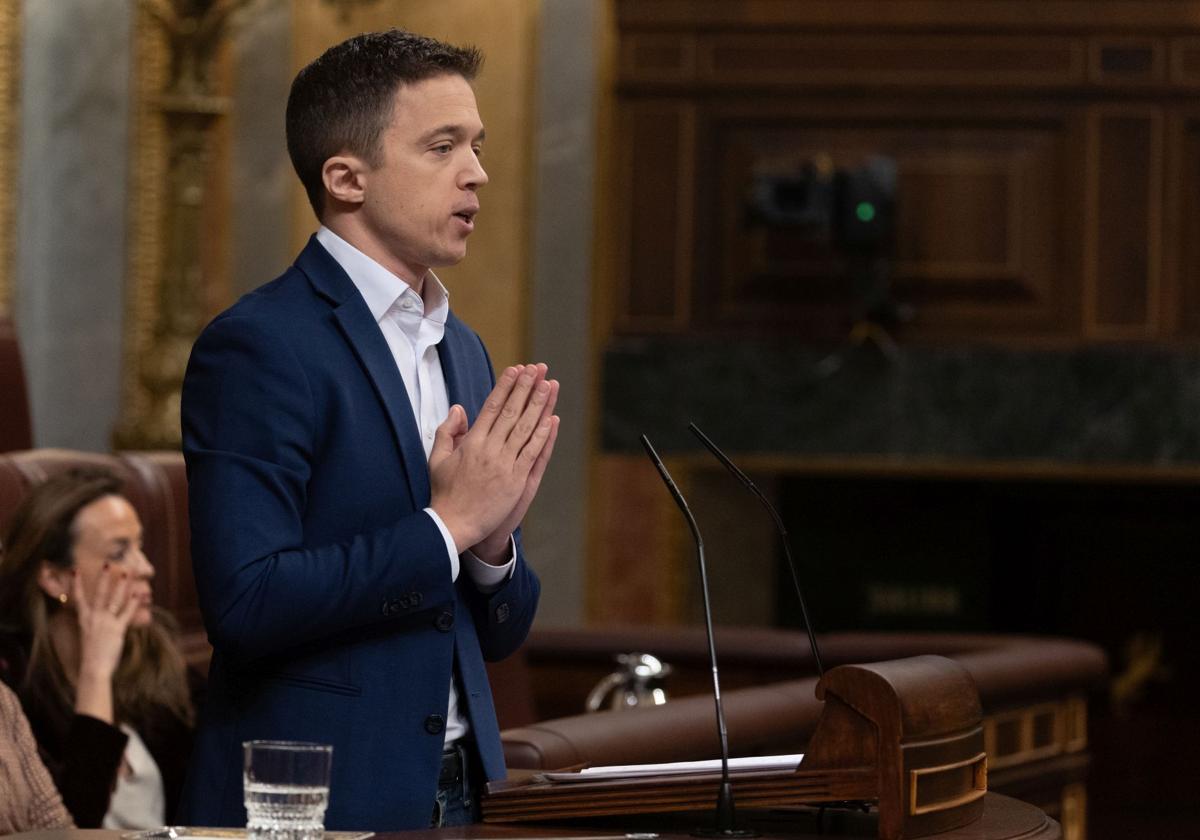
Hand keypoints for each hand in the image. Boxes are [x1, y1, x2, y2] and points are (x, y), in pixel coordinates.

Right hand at [72, 568, 137, 722]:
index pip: (78, 598)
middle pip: (99, 594)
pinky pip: (127, 613)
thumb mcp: (89, 636)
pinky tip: (139, 594)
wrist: (93, 668)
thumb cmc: (92, 655)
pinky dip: (134, 602)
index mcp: (84, 620)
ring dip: (122, 585)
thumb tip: (103, 618)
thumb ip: (95, 624)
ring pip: (115, 600)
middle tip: (108, 563)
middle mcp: (94, 618)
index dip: (76, 584)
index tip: (74, 570)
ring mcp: (106, 623)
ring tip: (127, 573)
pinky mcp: (117, 629)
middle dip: (104, 578)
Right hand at [429, 364, 558, 553]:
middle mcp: (490, 450)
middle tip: (537, 369)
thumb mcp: (437, 459)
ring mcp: (505, 465)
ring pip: (525, 429)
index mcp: (471, 443)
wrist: (454, 524)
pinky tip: (552, 420)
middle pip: (511, 412)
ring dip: (539, 406)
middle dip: (525, 388)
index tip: (515, 370)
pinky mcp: (516, 481)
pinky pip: (533, 453)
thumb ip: (448, 431)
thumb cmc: (444, 493)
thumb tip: (459, 409)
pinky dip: (543, 436)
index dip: (505, 387)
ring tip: (549, 386)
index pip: (491, 407)